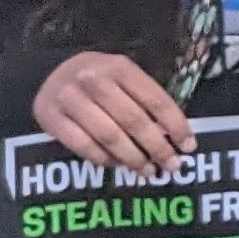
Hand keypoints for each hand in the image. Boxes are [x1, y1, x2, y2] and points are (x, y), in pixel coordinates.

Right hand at [33, 50, 195, 176]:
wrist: (49, 74)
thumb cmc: (98, 79)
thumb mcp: (123, 77)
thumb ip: (145, 99)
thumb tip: (173, 136)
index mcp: (119, 67)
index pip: (155, 100)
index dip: (175, 125)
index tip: (189, 146)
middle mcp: (93, 80)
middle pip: (133, 120)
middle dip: (157, 147)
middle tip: (172, 166)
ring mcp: (68, 98)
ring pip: (109, 136)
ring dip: (132, 158)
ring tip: (147, 171)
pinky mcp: (49, 117)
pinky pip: (82, 145)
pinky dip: (102, 159)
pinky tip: (117, 165)